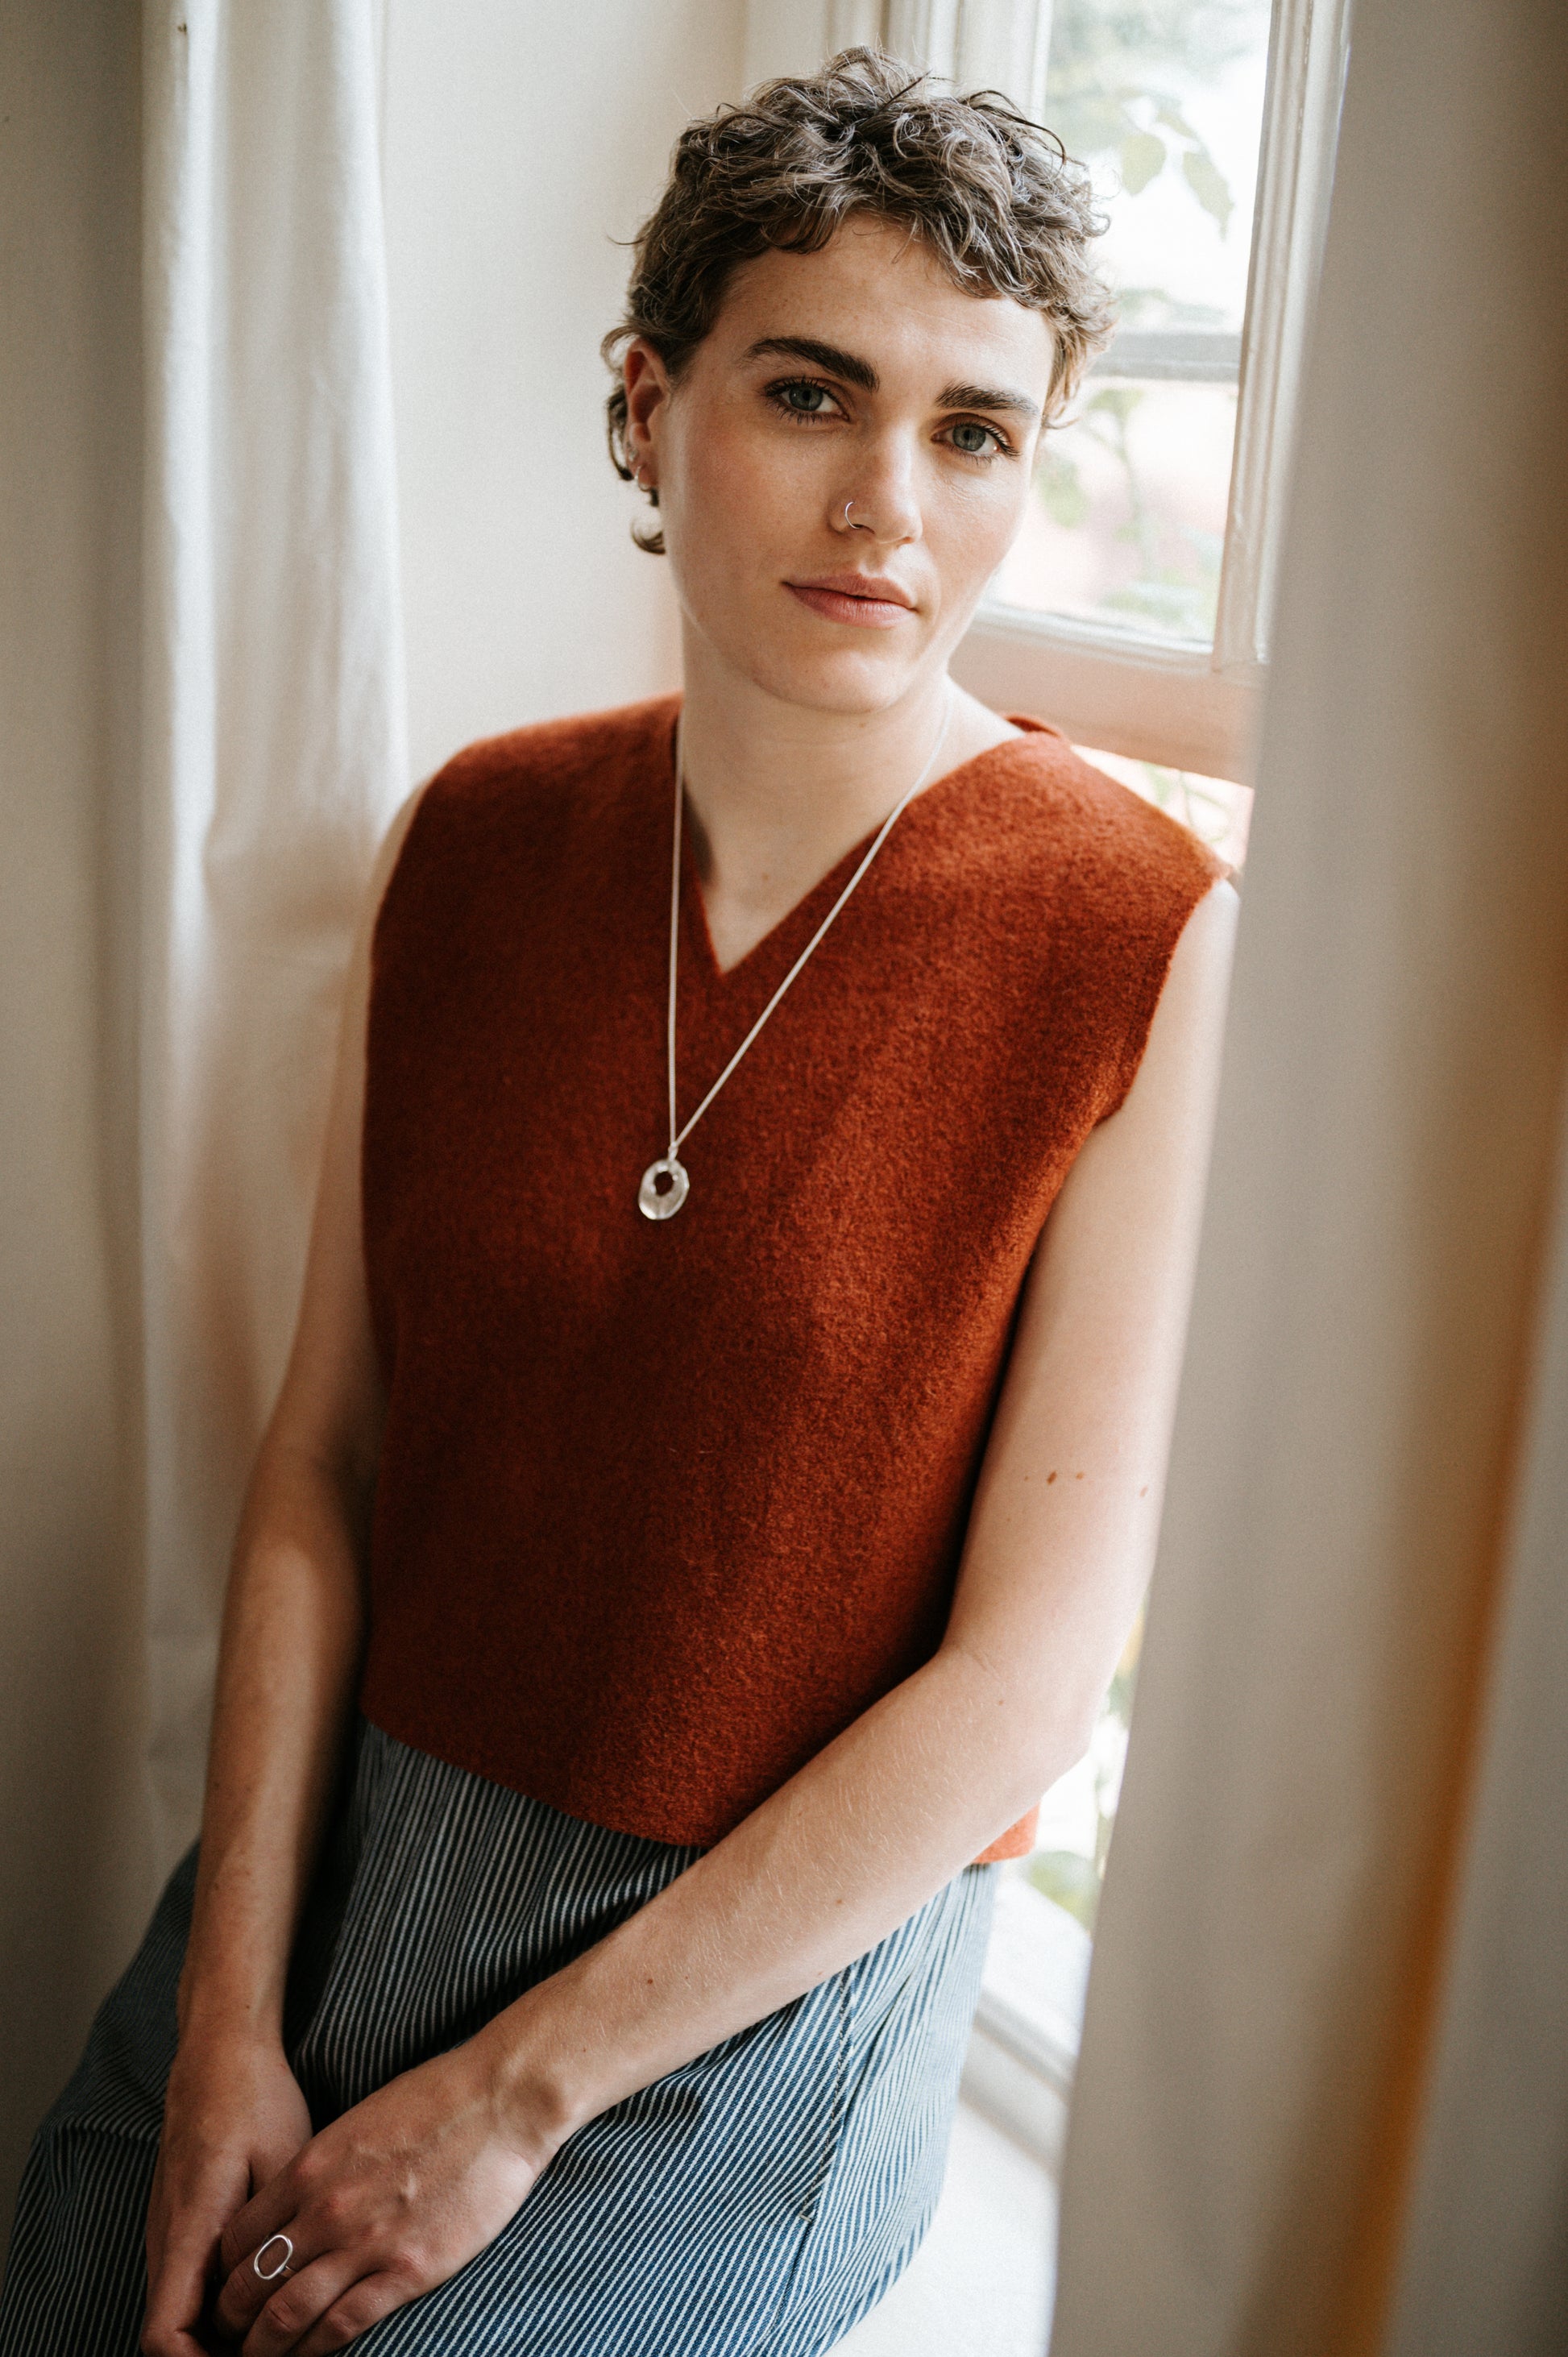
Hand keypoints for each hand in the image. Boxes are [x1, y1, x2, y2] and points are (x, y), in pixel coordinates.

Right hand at [142, 2029, 312, 2356]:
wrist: (219, 2050)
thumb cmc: (256, 2099)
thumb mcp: (284, 2164)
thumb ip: (278, 2234)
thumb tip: (291, 2295)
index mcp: (188, 2230)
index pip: (164, 2338)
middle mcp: (165, 2238)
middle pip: (168, 2335)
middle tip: (277, 2352)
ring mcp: (166, 2229)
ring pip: (176, 2310)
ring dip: (215, 2334)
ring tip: (276, 2332)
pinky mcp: (177, 2218)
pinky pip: (183, 2281)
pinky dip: (213, 2303)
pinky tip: (265, 2292)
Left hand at [208, 2036, 557, 2353]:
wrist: (499, 2102)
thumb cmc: (434, 2100)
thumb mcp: (357, 2122)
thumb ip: (320, 2167)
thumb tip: (294, 2205)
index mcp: (309, 2167)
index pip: (237, 2238)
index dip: (222, 2275)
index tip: (225, 2292)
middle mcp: (326, 2209)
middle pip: (250, 2283)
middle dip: (230, 2319)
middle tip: (229, 2337)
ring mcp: (365, 2243)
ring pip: (286, 2315)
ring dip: (262, 2346)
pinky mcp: (407, 2271)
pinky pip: (342, 2325)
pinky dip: (314, 2350)